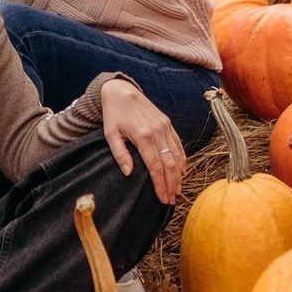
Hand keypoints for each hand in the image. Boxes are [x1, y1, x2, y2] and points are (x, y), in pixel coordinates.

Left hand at [100, 78, 184, 204]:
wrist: (121, 90)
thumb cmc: (114, 114)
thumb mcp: (110, 133)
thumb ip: (119, 153)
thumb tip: (128, 173)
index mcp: (143, 136)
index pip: (155, 167)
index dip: (160, 185)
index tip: (163, 199)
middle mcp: (157, 131)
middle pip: (169, 164)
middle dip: (172, 184)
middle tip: (171, 200)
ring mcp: (165, 126)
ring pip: (177, 155)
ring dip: (178, 174)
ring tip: (177, 190)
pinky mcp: (167, 123)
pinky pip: (178, 144)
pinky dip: (181, 159)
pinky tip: (181, 171)